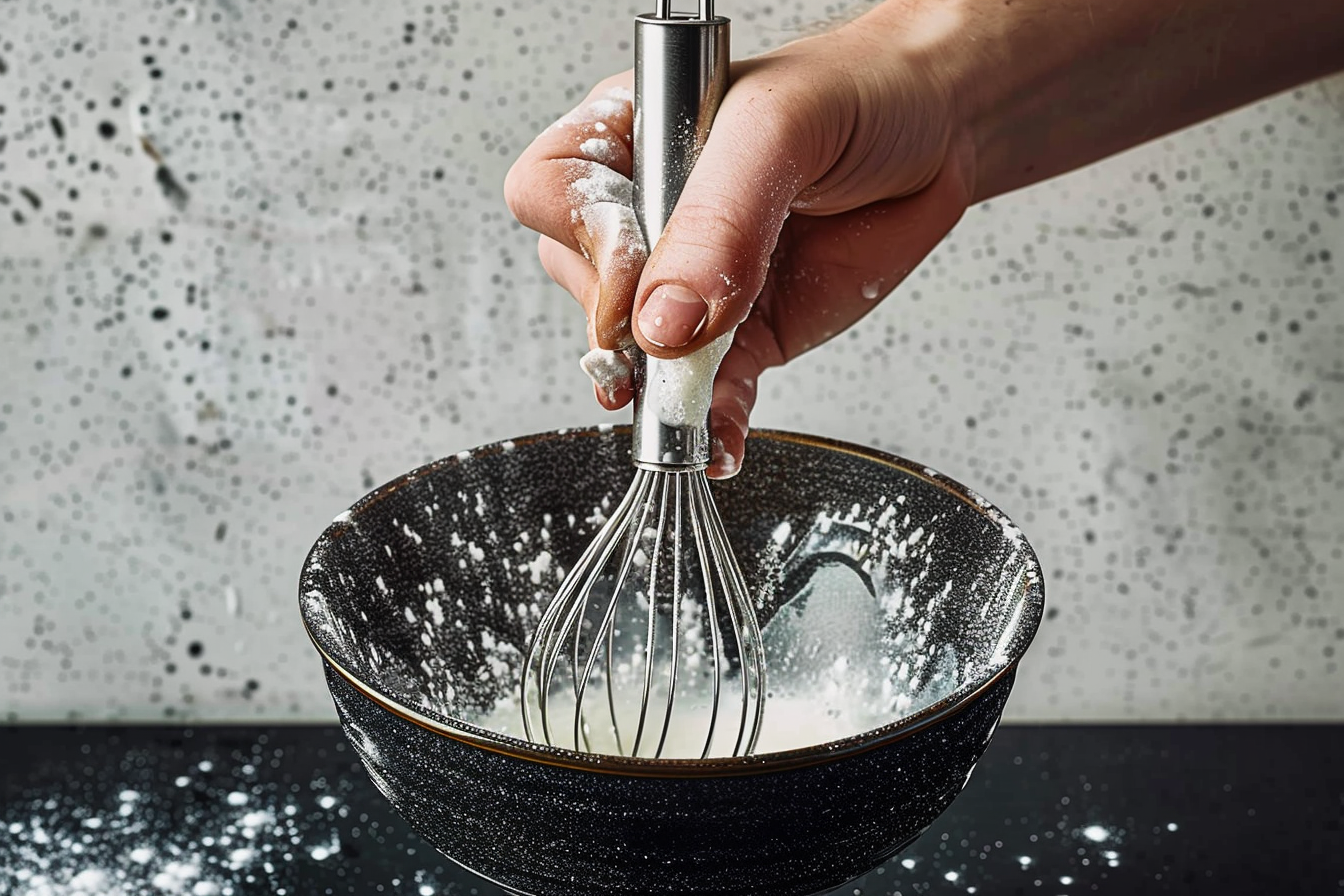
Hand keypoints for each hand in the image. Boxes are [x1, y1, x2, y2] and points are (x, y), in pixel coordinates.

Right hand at [505, 16, 974, 476]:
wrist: (941, 133)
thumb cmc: (861, 92)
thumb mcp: (781, 131)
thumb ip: (717, 223)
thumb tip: (661, 324)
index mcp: (633, 134)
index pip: (555, 190)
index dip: (584, 240)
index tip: (635, 276)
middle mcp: (649, 209)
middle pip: (582, 281)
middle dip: (622, 325)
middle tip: (668, 344)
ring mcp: (691, 279)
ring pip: (639, 351)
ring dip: (659, 391)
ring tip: (688, 413)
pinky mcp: (739, 332)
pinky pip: (706, 392)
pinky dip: (710, 425)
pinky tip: (719, 444)